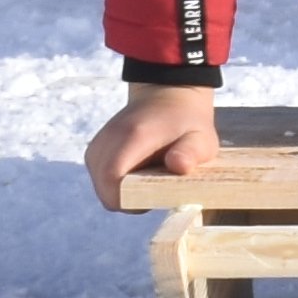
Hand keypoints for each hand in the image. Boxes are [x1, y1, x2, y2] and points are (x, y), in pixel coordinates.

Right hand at [83, 86, 217, 207]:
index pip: (112, 178)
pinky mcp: (95, 152)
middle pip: (106, 190)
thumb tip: (179, 166)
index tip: (155, 196)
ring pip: (103, 188)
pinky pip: (102, 181)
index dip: (129, 200)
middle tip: (158, 184)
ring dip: (126, 191)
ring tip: (150, 174)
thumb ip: (191, 153)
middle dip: (132, 199)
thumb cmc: (187, 122)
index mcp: (133, 136)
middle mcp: (108, 140)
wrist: (167, 97)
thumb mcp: (201, 138)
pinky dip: (120, 184)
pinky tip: (140, 171)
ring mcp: (98, 146)